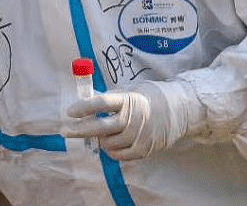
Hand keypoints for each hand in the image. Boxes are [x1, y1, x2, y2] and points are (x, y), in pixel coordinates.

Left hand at [65, 80, 205, 159]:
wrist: (180, 109)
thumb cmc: (148, 97)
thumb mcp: (130, 90)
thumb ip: (109, 97)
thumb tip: (84, 100)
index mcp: (129, 99)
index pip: (102, 103)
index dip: (85, 108)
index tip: (69, 112)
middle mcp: (135, 118)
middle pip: (102, 126)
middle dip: (80, 130)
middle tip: (66, 131)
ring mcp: (141, 135)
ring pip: (109, 143)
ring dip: (98, 139)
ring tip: (98, 134)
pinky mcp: (146, 149)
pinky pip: (120, 155)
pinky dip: (110, 151)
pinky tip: (108, 144)